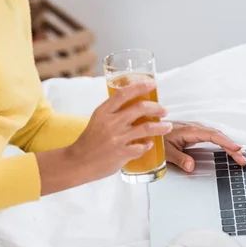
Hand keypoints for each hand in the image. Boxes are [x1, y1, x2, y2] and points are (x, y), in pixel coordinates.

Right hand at [37, 79, 172, 194]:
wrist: (77, 162)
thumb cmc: (89, 141)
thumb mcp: (97, 120)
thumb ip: (113, 113)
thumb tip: (134, 106)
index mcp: (103, 112)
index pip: (124, 93)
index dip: (140, 86)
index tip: (152, 83)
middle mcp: (111, 123)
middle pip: (140, 108)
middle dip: (156, 107)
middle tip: (164, 110)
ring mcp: (117, 138)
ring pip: (147, 128)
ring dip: (161, 127)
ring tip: (167, 126)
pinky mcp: (122, 153)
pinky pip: (142, 147)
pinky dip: (148, 145)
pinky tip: (149, 144)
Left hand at [164, 121, 245, 171]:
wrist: (151, 128)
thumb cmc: (158, 137)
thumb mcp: (166, 151)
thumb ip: (179, 158)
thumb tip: (191, 166)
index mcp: (190, 130)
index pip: (213, 135)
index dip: (226, 142)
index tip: (236, 148)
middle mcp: (196, 128)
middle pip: (219, 136)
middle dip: (232, 147)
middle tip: (243, 159)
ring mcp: (197, 129)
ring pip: (218, 136)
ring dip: (230, 146)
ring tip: (241, 156)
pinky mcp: (196, 133)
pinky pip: (213, 137)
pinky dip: (223, 143)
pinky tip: (230, 149)